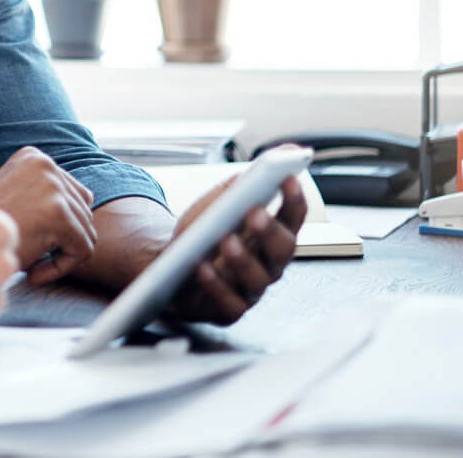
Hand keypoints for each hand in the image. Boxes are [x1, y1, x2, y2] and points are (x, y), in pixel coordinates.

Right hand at [0, 146, 95, 284]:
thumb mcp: (15, 197)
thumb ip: (44, 192)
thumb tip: (86, 198)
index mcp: (33, 156)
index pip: (74, 193)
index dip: (60, 226)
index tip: (34, 242)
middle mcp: (45, 164)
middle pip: (84, 210)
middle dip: (62, 241)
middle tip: (33, 258)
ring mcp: (52, 185)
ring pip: (86, 231)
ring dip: (61, 255)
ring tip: (32, 265)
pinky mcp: (58, 211)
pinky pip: (83, 248)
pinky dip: (62, 267)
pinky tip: (33, 273)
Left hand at [165, 174, 306, 324]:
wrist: (168, 268)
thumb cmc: (201, 235)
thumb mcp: (218, 203)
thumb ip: (245, 182)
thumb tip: (283, 152)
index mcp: (272, 235)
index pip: (294, 217)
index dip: (294, 198)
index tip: (288, 178)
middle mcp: (268, 264)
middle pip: (283, 251)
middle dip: (270, 231)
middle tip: (254, 213)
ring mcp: (250, 290)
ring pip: (258, 279)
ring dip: (243, 258)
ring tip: (225, 240)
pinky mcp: (228, 310)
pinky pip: (229, 303)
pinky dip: (216, 285)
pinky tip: (203, 267)